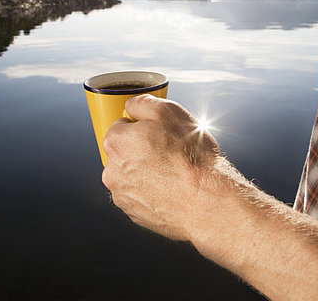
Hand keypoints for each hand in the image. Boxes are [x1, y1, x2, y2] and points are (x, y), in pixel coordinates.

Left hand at [102, 94, 220, 240]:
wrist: (206, 202)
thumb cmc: (190, 156)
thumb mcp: (169, 112)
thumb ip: (142, 103)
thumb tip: (131, 105)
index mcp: (116, 142)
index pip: (121, 126)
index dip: (141, 127)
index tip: (157, 133)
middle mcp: (111, 171)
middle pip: (124, 152)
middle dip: (141, 149)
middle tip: (168, 151)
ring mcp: (122, 196)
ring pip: (131, 176)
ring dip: (146, 172)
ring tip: (173, 172)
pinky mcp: (135, 214)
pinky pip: (140, 196)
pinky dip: (152, 192)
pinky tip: (171, 189)